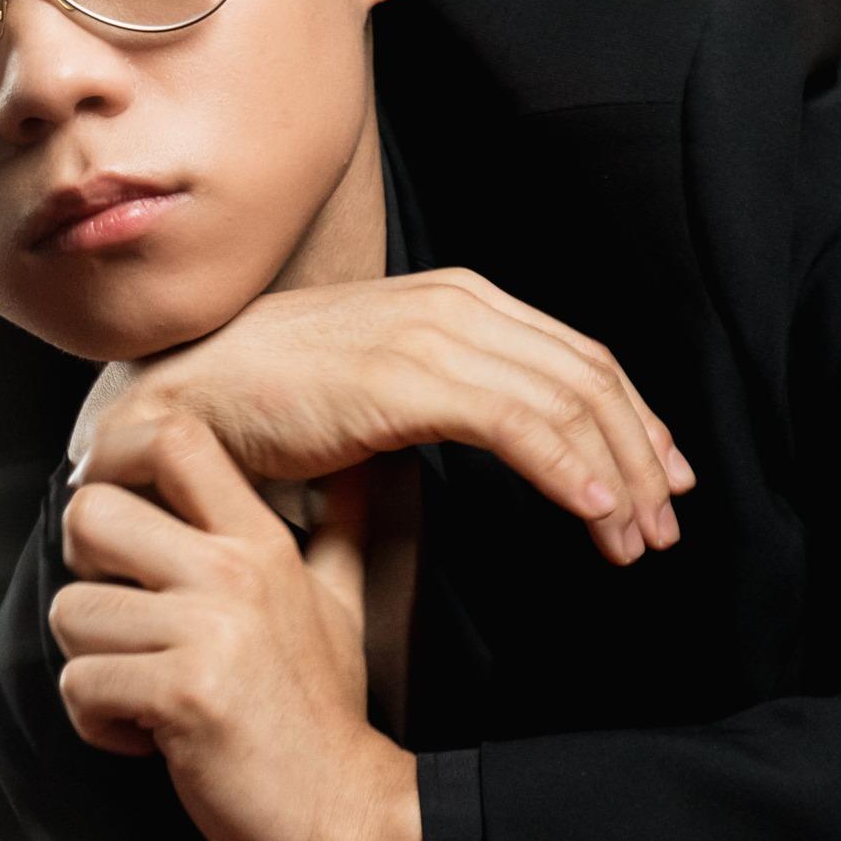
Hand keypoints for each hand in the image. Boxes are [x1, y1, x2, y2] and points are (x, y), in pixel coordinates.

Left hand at [50, 416, 426, 840]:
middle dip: (83, 574)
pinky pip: (81, 685)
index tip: (111, 517)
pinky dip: (100, 723)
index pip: (175, 439)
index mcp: (261, 543)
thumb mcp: (343, 602)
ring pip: (72, 611)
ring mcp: (208, 633)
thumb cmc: (325, 714)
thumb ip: (340, 528)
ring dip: (92, 664)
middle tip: (120, 619)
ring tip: (145, 691)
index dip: (115, 461)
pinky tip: (149, 734)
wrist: (346, 813)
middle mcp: (234, 573)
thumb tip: (363, 469)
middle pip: (90, 513)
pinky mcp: (182, 696)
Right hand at [70, 270, 693, 567]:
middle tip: (662, 524)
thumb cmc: (263, 402)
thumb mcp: (372, 386)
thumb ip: (436, 396)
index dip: (632, 419)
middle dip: (639, 455)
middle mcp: (453, 305)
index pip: (574, 356)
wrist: (178, 399)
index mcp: (453, 299)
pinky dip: (567, 471)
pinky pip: (515, 426)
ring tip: (635, 541)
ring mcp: (429, 336)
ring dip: (614, 478)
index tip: (659, 479)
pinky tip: (592, 512)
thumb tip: (494, 444)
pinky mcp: (404, 379)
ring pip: (565, 404)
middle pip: (586, 377)